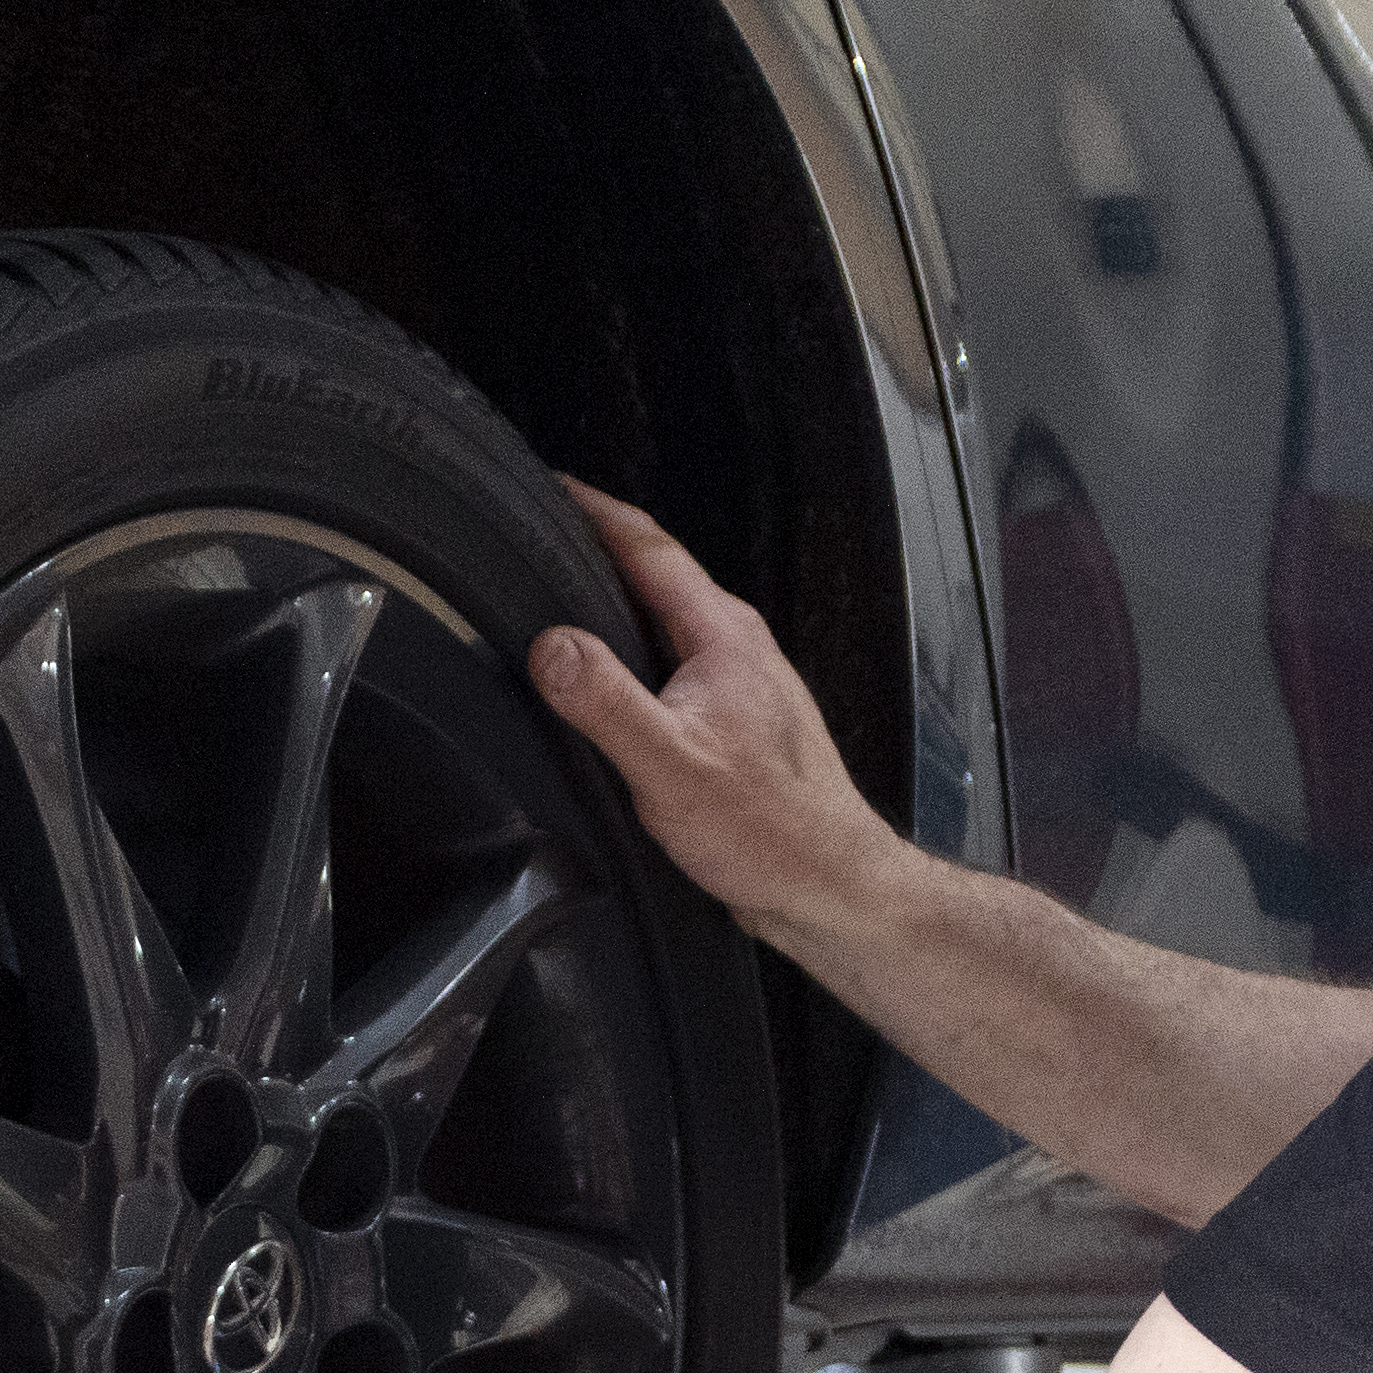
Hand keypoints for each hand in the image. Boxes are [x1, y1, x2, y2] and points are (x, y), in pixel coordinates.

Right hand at [530, 479, 905, 950]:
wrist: (828, 885)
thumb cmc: (770, 831)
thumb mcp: (668, 765)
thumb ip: (604, 701)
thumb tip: (551, 646)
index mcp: (724, 635)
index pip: (649, 547)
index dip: (595, 511)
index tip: (552, 487)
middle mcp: (740, 646)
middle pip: (658, 577)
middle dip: (600, 551)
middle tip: (544, 537)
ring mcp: (744, 682)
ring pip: (668, 623)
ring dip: (619, 606)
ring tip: (566, 599)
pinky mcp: (741, 720)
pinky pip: (676, 665)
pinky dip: (637, 656)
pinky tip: (615, 683)